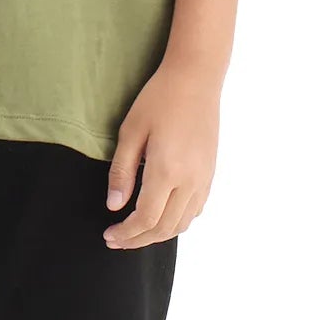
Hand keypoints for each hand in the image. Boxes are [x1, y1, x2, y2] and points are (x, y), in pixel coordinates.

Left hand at [103, 58, 219, 245]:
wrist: (196, 79)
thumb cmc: (159, 99)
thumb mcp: (131, 132)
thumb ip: (122, 172)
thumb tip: (114, 206)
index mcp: (167, 170)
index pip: (146, 218)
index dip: (127, 233)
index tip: (109, 234)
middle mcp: (190, 180)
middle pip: (165, 228)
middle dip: (139, 240)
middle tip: (117, 240)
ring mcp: (204, 178)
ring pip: (183, 224)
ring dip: (158, 234)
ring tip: (136, 233)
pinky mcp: (210, 173)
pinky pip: (195, 209)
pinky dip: (177, 221)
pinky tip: (161, 216)